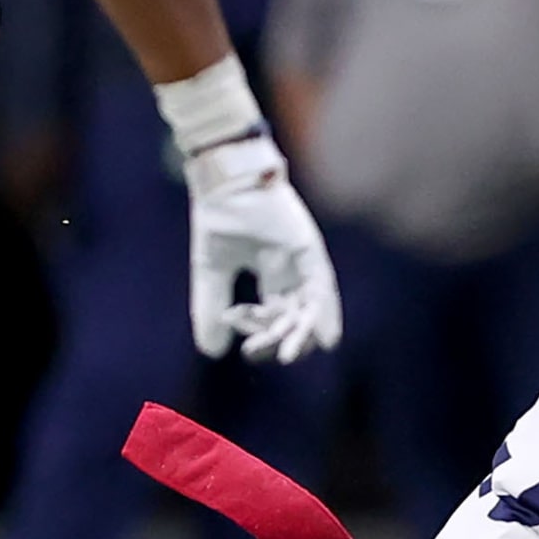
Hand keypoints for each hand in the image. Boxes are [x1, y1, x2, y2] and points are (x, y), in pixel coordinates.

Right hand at [183, 133, 341, 363]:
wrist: (224, 183)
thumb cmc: (218, 218)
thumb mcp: (211, 270)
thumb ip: (211, 306)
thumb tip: (213, 351)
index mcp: (271, 275)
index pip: (276, 316)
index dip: (265, 336)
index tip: (247, 350)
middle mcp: (292, 271)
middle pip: (297, 315)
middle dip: (284, 339)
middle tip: (269, 354)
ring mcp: (304, 261)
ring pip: (312, 306)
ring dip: (304, 333)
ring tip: (293, 355)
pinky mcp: (310, 250)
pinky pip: (323, 287)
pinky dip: (326, 313)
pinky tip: (327, 338)